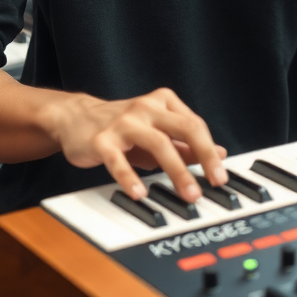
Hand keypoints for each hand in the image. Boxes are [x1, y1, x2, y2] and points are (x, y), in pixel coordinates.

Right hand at [49, 88, 227, 202]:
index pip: (195, 124)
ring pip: (157, 143)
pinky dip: (130, 177)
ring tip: (188, 194)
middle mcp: (146, 107)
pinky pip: (118, 160)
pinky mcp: (101, 140)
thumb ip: (185, 144)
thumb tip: (220, 154)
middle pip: (183, 128)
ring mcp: (123, 122)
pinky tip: (139, 193)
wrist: (75, 118)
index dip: (210, 151)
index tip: (221, 176)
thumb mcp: (157, 133)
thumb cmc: (123, 128)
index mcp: (163, 102)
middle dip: (204, 156)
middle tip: (215, 182)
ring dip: (177, 170)